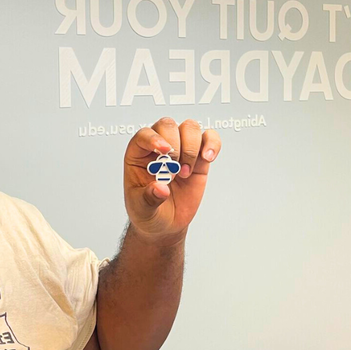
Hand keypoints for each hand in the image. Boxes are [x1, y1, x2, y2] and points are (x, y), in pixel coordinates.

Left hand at [123, 118, 219, 241]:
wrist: (166, 224)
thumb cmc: (148, 212)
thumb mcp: (142, 209)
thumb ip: (149, 199)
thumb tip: (160, 189)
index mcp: (138, 154)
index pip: (144, 135)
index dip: (154, 138)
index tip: (164, 151)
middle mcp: (158, 147)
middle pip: (168, 125)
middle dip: (175, 147)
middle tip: (174, 171)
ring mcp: (180, 149)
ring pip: (189, 127)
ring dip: (191, 148)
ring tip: (186, 172)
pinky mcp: (199, 157)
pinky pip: (209, 138)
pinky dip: (212, 143)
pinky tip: (208, 158)